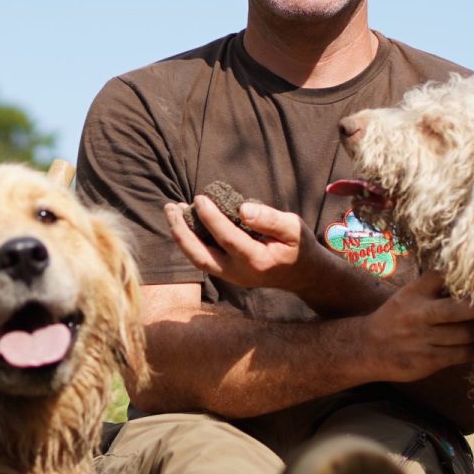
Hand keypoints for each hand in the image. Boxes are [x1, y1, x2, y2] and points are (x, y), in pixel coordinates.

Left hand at [163, 196, 326, 292]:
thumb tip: (242, 209)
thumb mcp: (293, 228)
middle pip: (200, 256)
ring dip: (181, 236)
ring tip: (172, 211)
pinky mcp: (227, 273)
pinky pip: (203, 258)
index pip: (226, 238)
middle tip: (171, 207)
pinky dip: (190, 240)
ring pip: (197, 259)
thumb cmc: (298, 246)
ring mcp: (231, 276)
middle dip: (182, 231)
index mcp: (256, 260)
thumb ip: (269, 219)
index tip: (199, 198)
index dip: (210, 217)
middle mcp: (239, 273)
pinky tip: (185, 221)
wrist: (303, 275)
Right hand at [357, 271, 473, 382]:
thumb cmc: (396, 318)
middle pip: (461, 308)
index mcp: (414, 293)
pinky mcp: (429, 360)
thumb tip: (470, 275)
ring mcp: (424, 339)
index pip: (444, 277)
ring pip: (467, 333)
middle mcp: (419, 314)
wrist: (368, 348)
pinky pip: (462, 354)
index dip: (467, 276)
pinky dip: (472, 349)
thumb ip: (433, 285)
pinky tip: (472, 345)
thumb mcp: (408, 294)